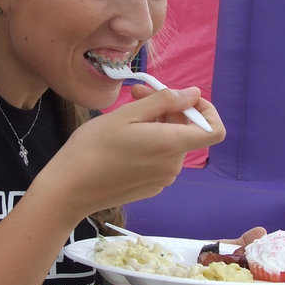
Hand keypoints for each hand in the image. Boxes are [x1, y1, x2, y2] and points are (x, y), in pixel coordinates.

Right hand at [38, 85, 224, 219]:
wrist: (69, 189)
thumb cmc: (92, 147)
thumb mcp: (126, 115)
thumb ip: (164, 102)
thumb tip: (193, 94)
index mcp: (171, 145)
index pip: (215, 130)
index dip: (206, 111)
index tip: (183, 99)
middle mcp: (173, 166)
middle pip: (187, 132)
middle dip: (167, 110)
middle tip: (134, 96)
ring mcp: (162, 179)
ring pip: (171, 144)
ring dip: (156, 126)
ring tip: (124, 118)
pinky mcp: (150, 187)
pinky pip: (160, 159)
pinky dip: (149, 144)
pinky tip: (122, 143)